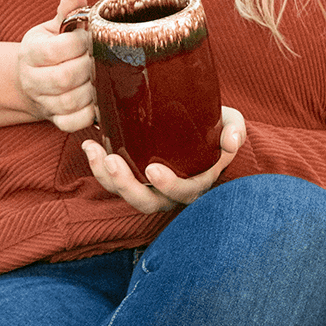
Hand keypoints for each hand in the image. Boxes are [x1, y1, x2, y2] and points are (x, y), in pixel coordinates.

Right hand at [16, 0, 96, 132]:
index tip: (93, 38)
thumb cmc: (50, 49)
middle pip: (63, 78)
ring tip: (105, 79)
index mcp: (31, 51)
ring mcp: (42, 101)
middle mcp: (32, 79)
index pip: (55, 49)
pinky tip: (99, 102)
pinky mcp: (54, 119)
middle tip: (105, 60)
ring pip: (69, 102)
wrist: (31, 80)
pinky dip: (88, 115)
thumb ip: (67, 12)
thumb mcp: (54, 27)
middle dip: (89, 68)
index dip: (79, 44)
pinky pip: (71, 123)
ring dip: (92, 91)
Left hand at [81, 106, 245, 213]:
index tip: (153, 170)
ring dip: (107, 177)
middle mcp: (171, 192)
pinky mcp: (132, 176)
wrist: (200, 125)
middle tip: (113, 162)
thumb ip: (235, 130)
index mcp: (197, 182)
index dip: (169, 185)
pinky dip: (98, 166)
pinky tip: (90, 145)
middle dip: (127, 186)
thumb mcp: (231, 124)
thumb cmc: (216, 127)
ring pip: (126, 193)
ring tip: (94, 151)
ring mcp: (149, 187)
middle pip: (147, 202)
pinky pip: (113, 180)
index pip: (184, 192)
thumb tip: (231, 141)